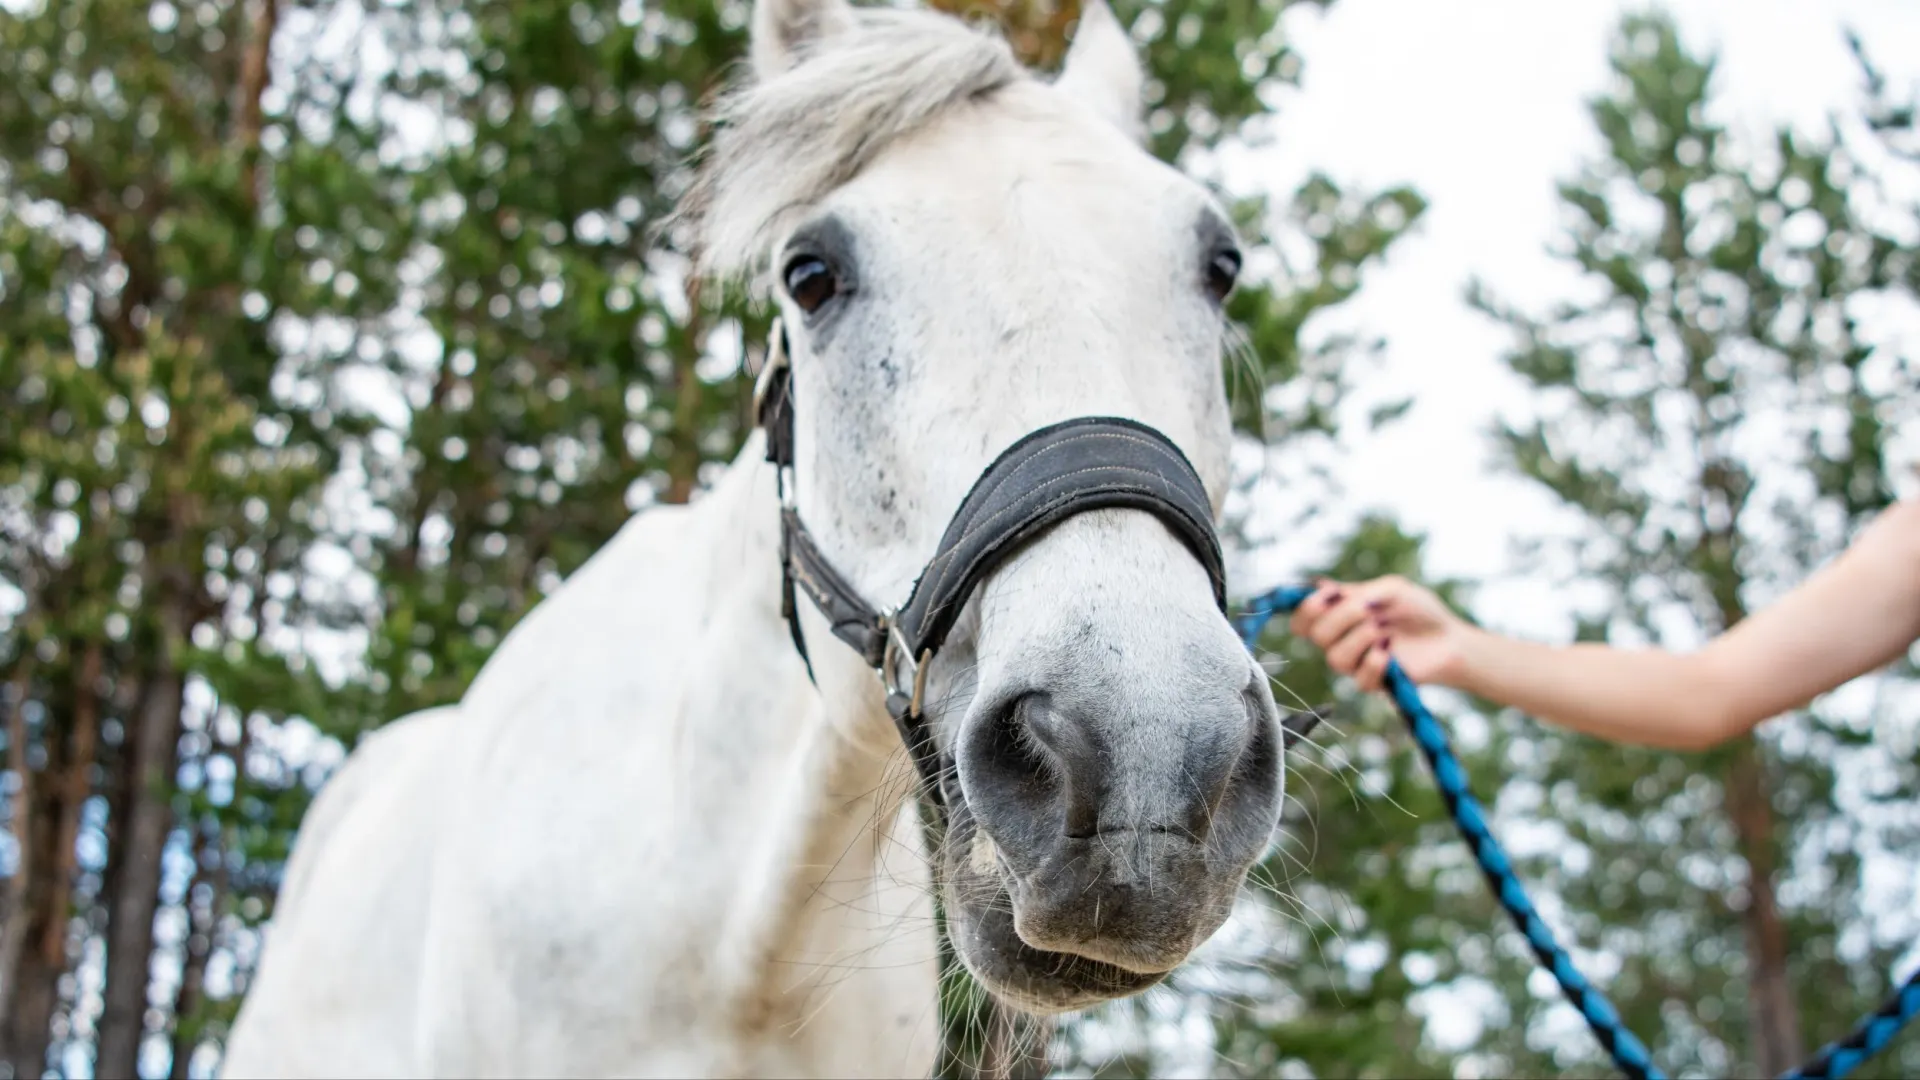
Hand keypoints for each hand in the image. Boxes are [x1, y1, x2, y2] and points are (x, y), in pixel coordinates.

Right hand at [1287, 575, 1475, 692]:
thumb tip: (1322, 587)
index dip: (1307, 608)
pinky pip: (1359, 679)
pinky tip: (1390, 652)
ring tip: (1383, 631)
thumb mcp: (1391, 589)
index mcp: (1339, 615)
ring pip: (1335, 658)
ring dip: (1359, 639)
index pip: (1302, 619)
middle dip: (1339, 618)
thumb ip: (1358, 591)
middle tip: (1368, 610)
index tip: (1329, 596)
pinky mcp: (1374, 682)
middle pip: (1314, 635)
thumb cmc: (1420, 610)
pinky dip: (1374, 662)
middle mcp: (1341, 639)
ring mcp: (1355, 662)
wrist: (1449, 638)